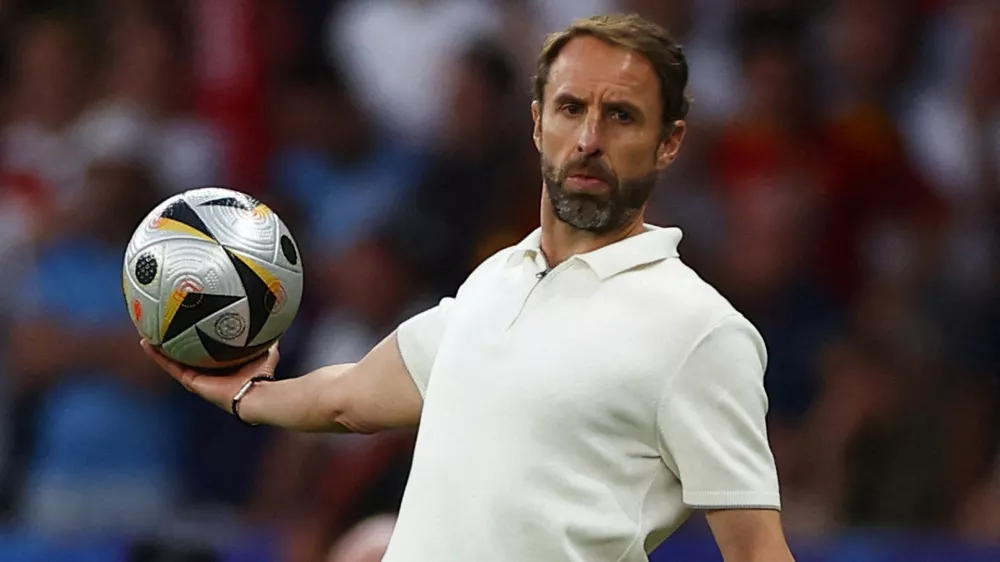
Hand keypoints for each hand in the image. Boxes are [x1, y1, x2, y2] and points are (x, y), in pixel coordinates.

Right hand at [139, 339, 279, 412]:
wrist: (256, 395)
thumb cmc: (264, 376)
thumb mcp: (266, 350)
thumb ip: (267, 336)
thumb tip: (271, 316)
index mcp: (223, 368)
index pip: (206, 352)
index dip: (197, 341)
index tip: (189, 327)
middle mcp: (209, 374)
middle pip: (186, 357)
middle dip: (175, 345)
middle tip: (162, 329)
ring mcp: (198, 380)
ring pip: (173, 362)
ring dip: (160, 350)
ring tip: (146, 335)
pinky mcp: (191, 383)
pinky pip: (170, 366)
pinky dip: (157, 356)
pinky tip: (146, 342)